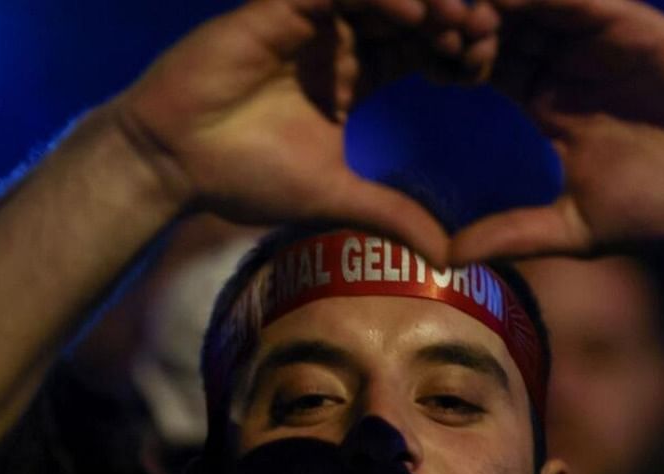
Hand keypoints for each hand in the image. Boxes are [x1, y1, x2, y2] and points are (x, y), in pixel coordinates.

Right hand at [113, 0, 495, 263]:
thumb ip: (393, 214)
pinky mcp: (280, 6)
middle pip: (413, 14)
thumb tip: (449, 258)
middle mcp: (340, 41)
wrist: (174, 163)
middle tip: (490, 36)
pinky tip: (413, 13)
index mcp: (358, 77)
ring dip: (426, 3)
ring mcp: (312, 19)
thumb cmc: (247, 176)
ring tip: (463, 21)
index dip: (458, 55)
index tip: (487, 71)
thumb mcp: (337, 196)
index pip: (422, 51)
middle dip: (454, 21)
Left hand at [451, 0, 663, 261]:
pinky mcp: (638, 27)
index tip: (422, 66)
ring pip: (539, 3)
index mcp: (548, 101)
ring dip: (502, 4)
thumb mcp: (572, 227)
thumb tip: (446, 260)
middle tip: (431, 25)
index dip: (453, 59)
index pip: (488, 64)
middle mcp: (570, 63)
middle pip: (504, 25)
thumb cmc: (662, 207)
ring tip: (465, 9)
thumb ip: (511, 234)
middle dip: (467, 22)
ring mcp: (603, 40)